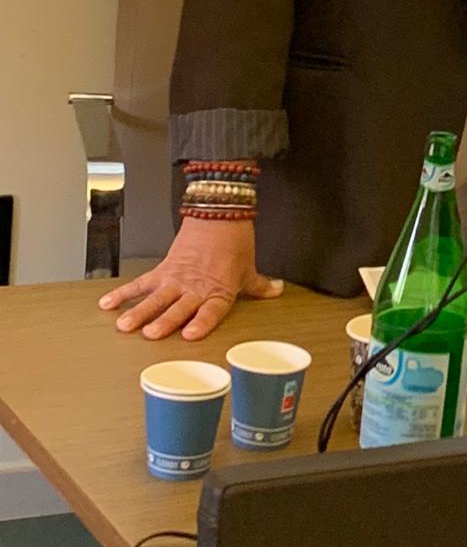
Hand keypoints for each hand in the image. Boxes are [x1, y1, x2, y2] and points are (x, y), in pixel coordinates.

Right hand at [98, 217, 282, 340]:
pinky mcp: (164, 269)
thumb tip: (278, 291)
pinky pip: (142, 283)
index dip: (201, 322)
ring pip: (156, 298)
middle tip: (149, 334)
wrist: (219, 212)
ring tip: (124, 325)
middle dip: (163, 321)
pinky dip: (124, 293)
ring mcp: (177, 279)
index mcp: (219, 291)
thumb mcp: (249, 268)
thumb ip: (260, 286)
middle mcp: (196, 287)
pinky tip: (108, 304)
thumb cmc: (235, 241)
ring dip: (139, 311)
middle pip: (178, 307)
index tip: (189, 334)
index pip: (210, 310)